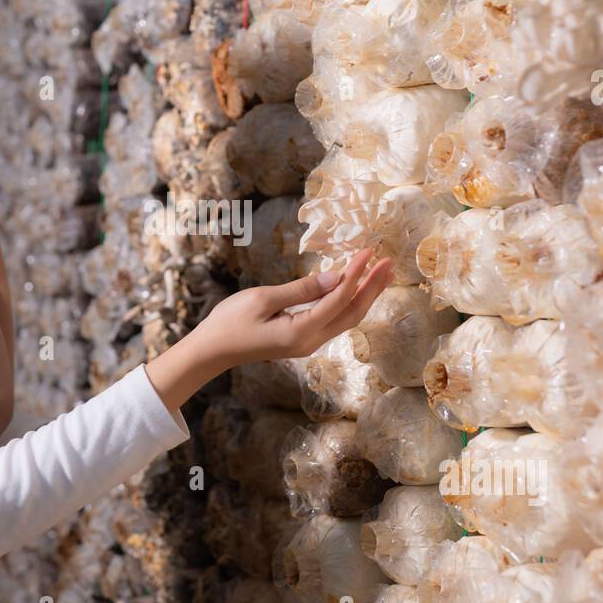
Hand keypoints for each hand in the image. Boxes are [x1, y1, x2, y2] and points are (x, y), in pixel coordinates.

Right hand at [143, 248, 393, 414]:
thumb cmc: (230, 323)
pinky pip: (334, 319)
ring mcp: (308, 343)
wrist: (212, 351)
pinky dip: (348, 301)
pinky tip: (353, 288)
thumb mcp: (263, 299)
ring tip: (381, 273)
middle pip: (353, 312)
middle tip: (389, 261)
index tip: (369, 251)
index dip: (356, 273)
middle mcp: (311, 341)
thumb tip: (336, 277)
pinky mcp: (302, 339)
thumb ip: (303, 289)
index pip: (339, 298)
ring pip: (346, 317)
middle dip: (373, 287)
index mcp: (302, 331)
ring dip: (365, 294)